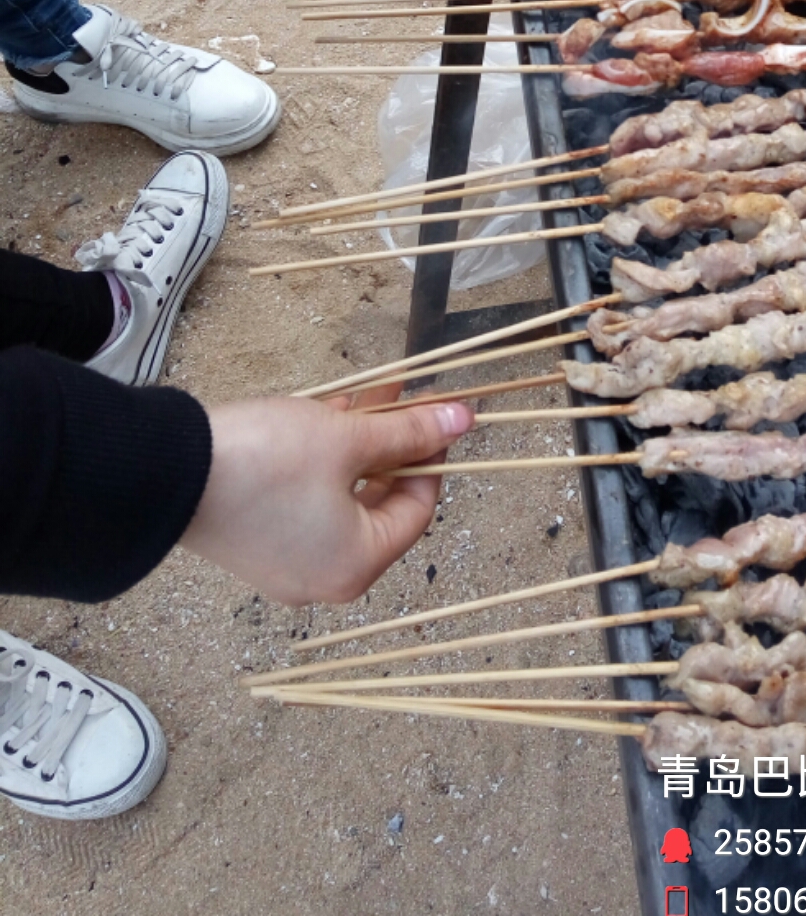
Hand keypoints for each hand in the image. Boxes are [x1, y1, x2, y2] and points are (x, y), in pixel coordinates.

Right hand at [181, 396, 472, 603]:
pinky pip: (308, 509)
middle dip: (392, 449)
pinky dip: (323, 469)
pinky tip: (322, 423)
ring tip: (360, 400)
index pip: (419, 510)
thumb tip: (463, 420)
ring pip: (342, 503)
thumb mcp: (347, 438)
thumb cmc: (266, 461)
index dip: (431, 456)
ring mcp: (286, 568)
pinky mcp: (255, 548)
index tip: (434, 415)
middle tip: (399, 402)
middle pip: (380, 509)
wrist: (166, 474)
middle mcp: (325, 580)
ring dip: (358, 451)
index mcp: (357, 565)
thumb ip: (409, 432)